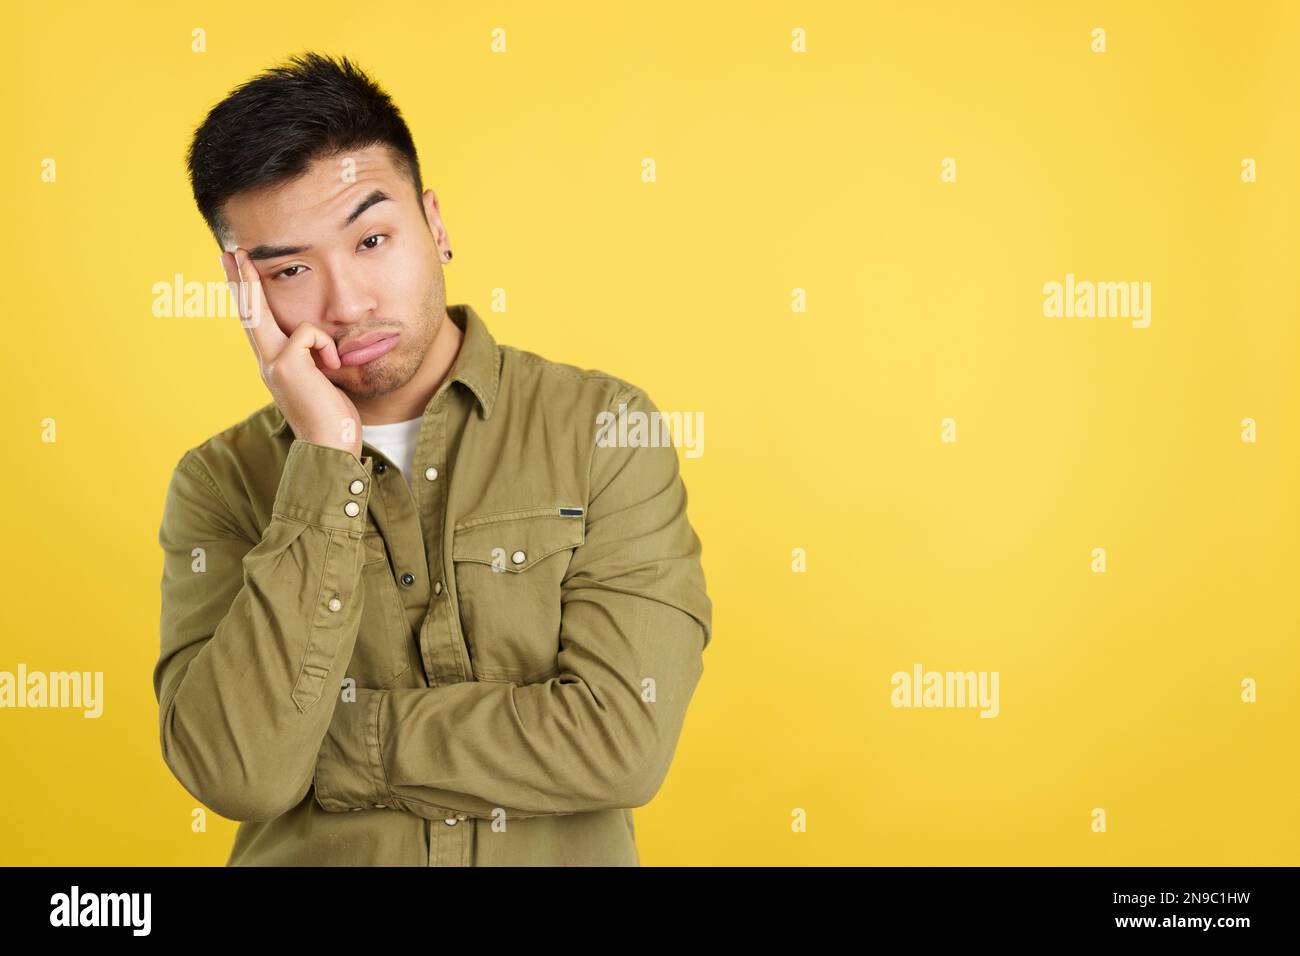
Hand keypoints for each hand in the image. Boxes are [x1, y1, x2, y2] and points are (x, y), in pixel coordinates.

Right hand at [220, 248, 362, 458]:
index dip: (249, 296)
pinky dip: (327, 348)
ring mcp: (272, 362)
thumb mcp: (322, 379)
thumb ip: (313, 357)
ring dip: (268, 299)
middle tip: (231, 250)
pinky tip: (332, 368)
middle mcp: (267, 361)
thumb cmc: (333, 417)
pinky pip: (310, 332)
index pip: (258, 323)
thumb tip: (317, 338)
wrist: (331, 448)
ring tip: (273, 297)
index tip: (240, 270)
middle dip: (240, 279)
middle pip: (248, 312)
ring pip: (261, 314)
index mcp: (276, 364)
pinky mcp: (285, 364)